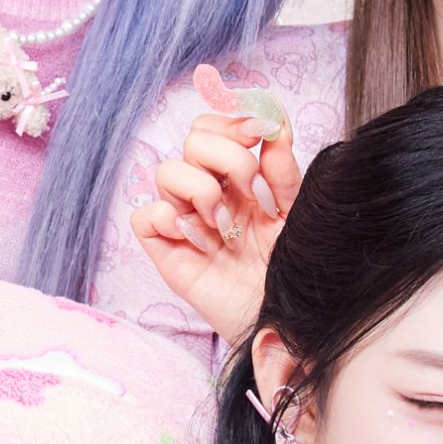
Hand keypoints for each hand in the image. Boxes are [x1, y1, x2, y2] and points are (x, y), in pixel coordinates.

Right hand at [127, 67, 300, 346]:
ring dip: (204, 191)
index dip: (234, 121)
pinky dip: (170, 220)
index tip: (261, 132)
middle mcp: (209, 194)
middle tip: (253, 194)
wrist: (289, 322)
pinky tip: (201, 242)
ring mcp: (186, 222)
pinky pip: (145, 217)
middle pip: (194, 138)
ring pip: (167, 170)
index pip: (216, 127)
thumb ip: (284, 170)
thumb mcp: (297, 214)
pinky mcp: (168, 253)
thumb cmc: (291, 271)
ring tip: (228, 227)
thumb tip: (275, 123)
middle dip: (228, 157)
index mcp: (238, 179)